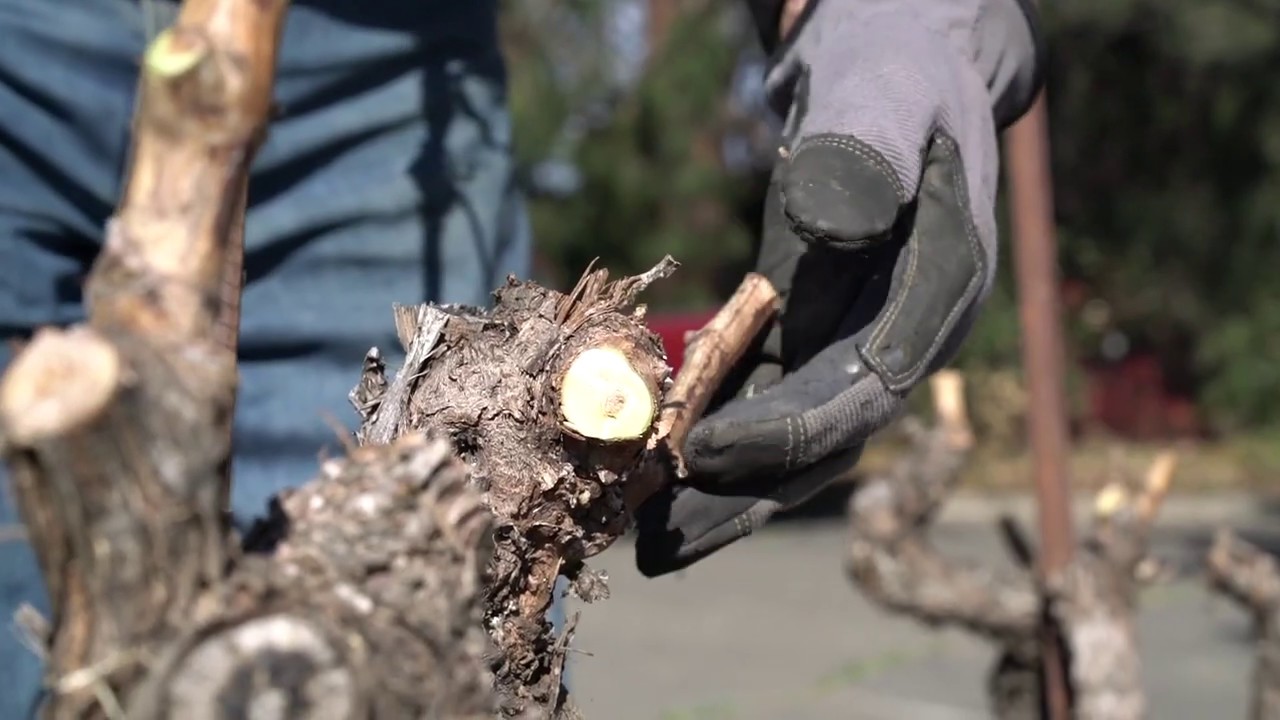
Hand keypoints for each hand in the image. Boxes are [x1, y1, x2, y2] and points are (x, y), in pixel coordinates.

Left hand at [634, 0, 1042, 575]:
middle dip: (742, 489)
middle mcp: (908, 331)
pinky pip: (766, 403)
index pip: (870, 382)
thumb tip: (834, 221)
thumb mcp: (885, 90)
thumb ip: (865, 150)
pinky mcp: (814, 333)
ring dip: (722, 490)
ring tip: (641, 539)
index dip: (788, 427)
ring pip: (796, 438)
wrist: (902, 62)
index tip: (699, 453)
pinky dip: (714, 440)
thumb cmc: (895, 68)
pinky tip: (654, 475)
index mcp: (943, 286)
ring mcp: (861, 339)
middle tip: (652, 541)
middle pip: (830, 435)